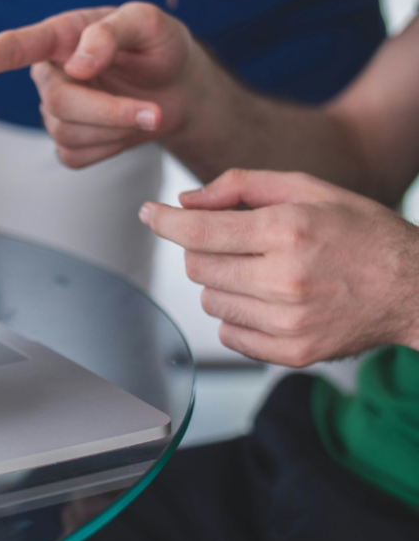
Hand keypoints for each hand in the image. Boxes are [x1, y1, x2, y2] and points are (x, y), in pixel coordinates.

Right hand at [0, 2, 206, 167]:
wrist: (179, 89)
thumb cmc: (159, 47)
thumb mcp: (149, 23)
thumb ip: (111, 32)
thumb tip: (78, 65)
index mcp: (60, 37)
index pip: (11, 48)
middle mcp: (50, 74)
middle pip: (58, 103)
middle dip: (108, 111)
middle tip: (153, 112)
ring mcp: (55, 112)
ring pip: (68, 134)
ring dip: (116, 128)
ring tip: (147, 111)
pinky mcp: (68, 144)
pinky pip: (76, 157)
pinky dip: (110, 148)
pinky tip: (125, 130)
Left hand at [140, 169, 418, 365]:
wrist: (415, 289)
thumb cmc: (362, 233)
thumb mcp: (309, 188)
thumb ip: (241, 186)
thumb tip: (185, 202)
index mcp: (288, 231)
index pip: (199, 231)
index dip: (164, 221)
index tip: (149, 213)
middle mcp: (285, 279)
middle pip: (198, 266)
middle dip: (204, 248)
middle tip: (235, 241)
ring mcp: (288, 322)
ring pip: (209, 301)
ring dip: (221, 283)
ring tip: (261, 271)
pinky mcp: (292, 354)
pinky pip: (229, 334)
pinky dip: (237, 316)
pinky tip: (268, 300)